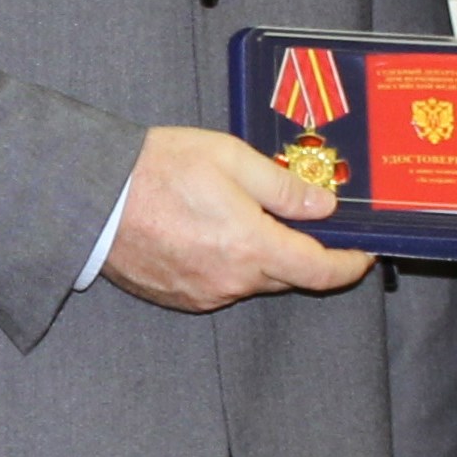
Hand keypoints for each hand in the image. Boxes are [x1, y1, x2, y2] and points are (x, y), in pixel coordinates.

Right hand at [107, 127, 372, 311]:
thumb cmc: (159, 168)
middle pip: (287, 276)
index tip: (364, 254)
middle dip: (301, 251)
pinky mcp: (178, 298)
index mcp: (251, 246)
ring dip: (260, 256)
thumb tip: (325, 207)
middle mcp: (230, 281)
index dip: (349, 266)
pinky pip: (220, 285)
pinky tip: (211, 232)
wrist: (93, 196)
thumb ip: (284, 187)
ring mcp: (202, 294)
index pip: (319, 271)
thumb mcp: (231, 158)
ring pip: (252, 280)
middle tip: (300, 217)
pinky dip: (229, 264)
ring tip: (242, 214)